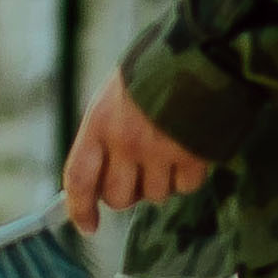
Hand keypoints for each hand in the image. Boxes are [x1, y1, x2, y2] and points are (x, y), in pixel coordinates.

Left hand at [63, 74, 213, 232]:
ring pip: (155, 196)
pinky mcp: (192, 156)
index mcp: (98, 123)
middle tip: (136, 175)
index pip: (79, 177)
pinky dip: (187, 177)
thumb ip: (104, 136)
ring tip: (165, 151)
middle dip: (126, 194)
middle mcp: (125, 142)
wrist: (198, 53)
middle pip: (118, 197)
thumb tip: (100, 179)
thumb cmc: (151, 74)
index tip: (87, 225)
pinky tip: (188, 151)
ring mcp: (160, 151)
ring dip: (160, 183)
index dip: (79, 206)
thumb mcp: (113, 98)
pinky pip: (186, 187)